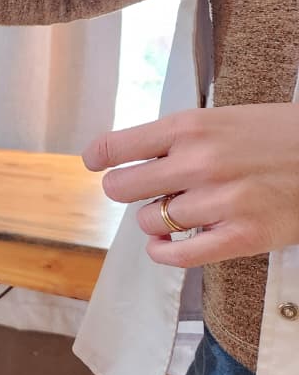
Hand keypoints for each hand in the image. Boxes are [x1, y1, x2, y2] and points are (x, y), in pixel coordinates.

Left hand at [83, 103, 298, 267]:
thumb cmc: (279, 135)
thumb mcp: (224, 119)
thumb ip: (179, 138)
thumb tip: (125, 157)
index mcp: (190, 127)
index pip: (115, 147)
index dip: (99, 157)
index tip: (95, 162)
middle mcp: (199, 162)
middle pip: (121, 188)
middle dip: (126, 190)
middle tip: (144, 191)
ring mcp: (220, 201)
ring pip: (149, 222)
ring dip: (155, 220)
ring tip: (178, 211)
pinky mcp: (241, 235)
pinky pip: (178, 255)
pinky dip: (163, 253)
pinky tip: (165, 246)